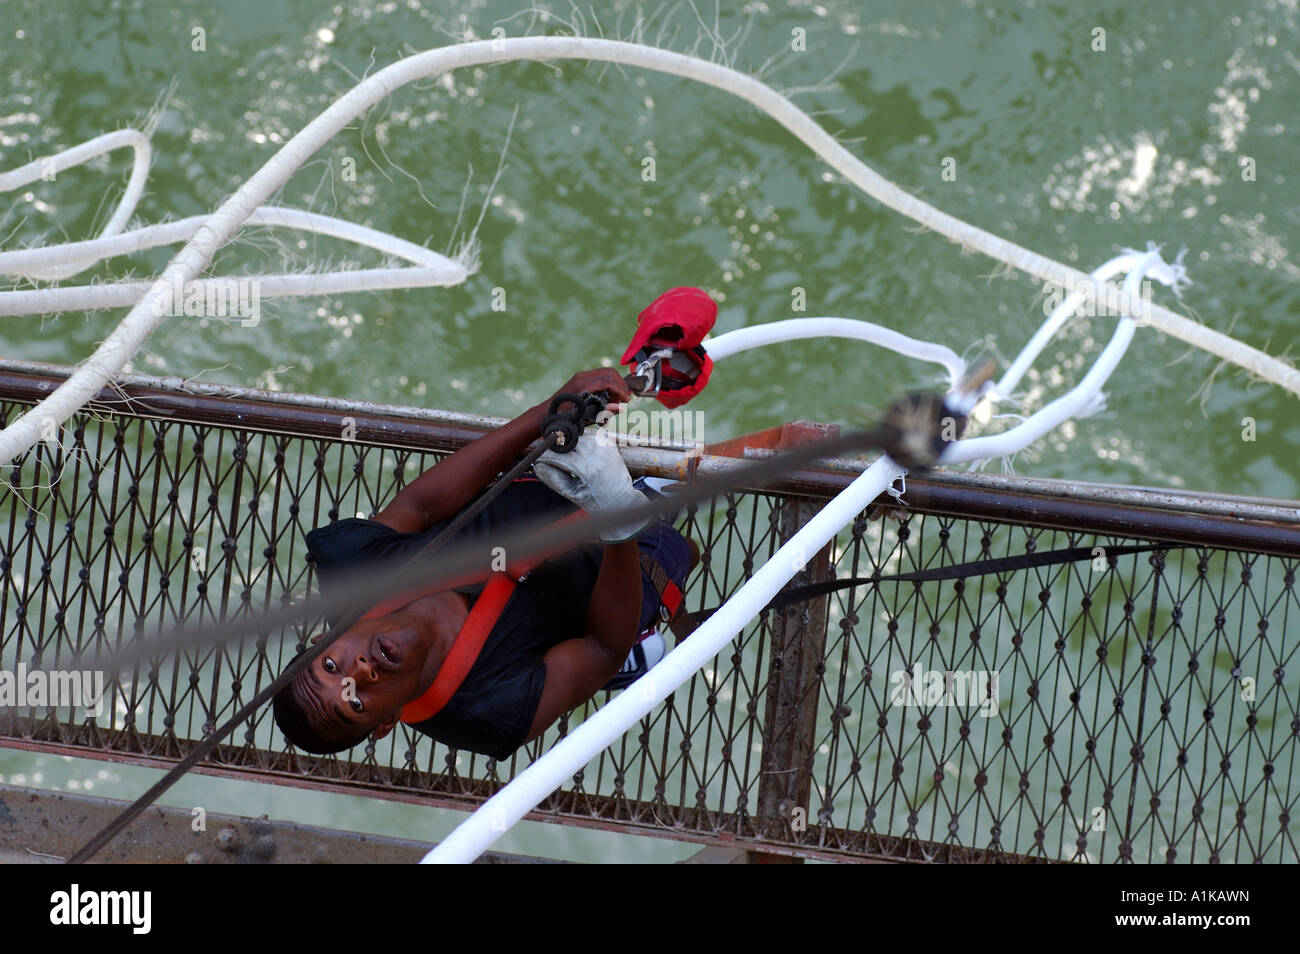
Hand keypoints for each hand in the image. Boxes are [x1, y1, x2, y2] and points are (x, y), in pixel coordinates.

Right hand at [534, 436, 648, 542]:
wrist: (622, 499)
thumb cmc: (597, 501)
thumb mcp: (573, 494)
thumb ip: (553, 479)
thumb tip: (537, 465)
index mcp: (587, 468)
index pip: (556, 454)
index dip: (543, 455)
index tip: (535, 457)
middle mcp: (596, 452)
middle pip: (564, 442)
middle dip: (554, 448)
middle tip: (547, 456)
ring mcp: (603, 444)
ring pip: (574, 437)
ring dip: (567, 445)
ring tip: (567, 458)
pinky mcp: (607, 440)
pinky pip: (585, 436)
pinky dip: (579, 442)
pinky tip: (580, 454)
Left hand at [552, 367, 631, 413]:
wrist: (548, 412)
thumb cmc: (564, 417)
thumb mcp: (585, 416)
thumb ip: (604, 412)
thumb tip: (620, 408)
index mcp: (583, 384)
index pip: (609, 380)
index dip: (621, 390)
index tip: (626, 400)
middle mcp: (583, 376)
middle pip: (610, 373)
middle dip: (620, 385)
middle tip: (623, 399)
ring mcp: (581, 376)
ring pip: (606, 373)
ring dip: (615, 385)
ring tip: (615, 401)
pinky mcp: (581, 378)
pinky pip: (600, 376)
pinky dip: (608, 385)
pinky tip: (607, 398)